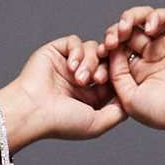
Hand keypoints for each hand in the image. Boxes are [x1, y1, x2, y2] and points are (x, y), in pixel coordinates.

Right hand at [2, 35, 125, 143]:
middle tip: (98, 79)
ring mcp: (69, 64)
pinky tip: (70, 67)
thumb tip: (131, 101)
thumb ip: (117, 113)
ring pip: (93, 49)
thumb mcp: (97, 124)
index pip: (113, 78)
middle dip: (105, 68)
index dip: (118, 76)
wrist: (33, 109)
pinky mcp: (58, 51)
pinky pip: (75, 41)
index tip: (119, 80)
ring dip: (90, 63)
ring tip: (79, 79)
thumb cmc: (61, 121)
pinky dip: (77, 52)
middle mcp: (82, 79)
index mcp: (92, 97)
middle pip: (106, 61)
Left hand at [97, 7, 164, 133]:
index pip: (118, 48)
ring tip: (124, 28)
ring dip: (131, 18)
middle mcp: (152, 55)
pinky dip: (154, 16)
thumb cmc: (161, 112)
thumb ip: (116, 74)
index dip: (107, 46)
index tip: (101, 52)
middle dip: (116, 32)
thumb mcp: (127, 97)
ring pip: (144, 18)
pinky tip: (148, 29)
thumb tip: (110, 51)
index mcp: (138, 70)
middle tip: (112, 41)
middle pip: (128, 31)